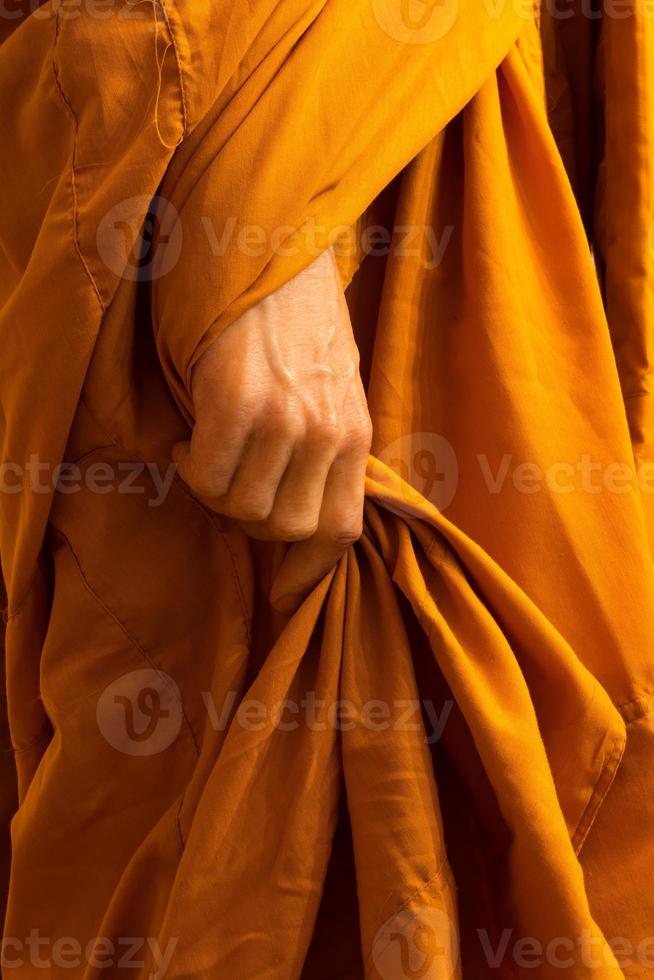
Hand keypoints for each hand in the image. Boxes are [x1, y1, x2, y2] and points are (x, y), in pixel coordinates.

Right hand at [173, 247, 372, 611]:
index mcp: (357, 434)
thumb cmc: (298, 321)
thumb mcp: (337, 387)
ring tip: (211, 452)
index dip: (306, 573)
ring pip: (242, 510)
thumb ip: (327, 449)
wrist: (272, 248)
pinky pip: (208, 477)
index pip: (340, 531)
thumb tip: (294, 515)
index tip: (281, 593)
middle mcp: (328, 433)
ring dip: (216, 493)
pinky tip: (193, 436)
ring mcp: (285, 420)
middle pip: (284, 530)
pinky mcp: (238, 402)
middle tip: (233, 483)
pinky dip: (192, 467)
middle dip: (250, 522)